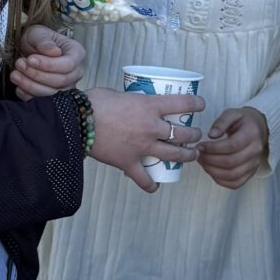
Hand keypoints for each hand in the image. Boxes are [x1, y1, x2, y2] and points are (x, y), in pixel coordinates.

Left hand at [11, 23, 85, 97]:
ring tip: (15, 74)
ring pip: (52, 93)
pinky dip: (28, 96)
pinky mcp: (55, 97)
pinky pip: (43, 102)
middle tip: (20, 64)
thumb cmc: (38, 40)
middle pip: (61, 81)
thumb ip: (45, 41)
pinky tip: (18, 86)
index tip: (30, 59)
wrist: (31, 51)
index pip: (68, 64)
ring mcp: (67, 87)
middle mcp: (76, 72)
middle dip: (37, 75)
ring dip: (30, 85)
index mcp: (76, 53)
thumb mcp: (39, 34)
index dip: (48, 65)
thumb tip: (54, 52)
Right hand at [85, 87, 204, 190]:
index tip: (201, 105)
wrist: (77, 121)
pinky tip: (155, 185)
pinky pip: (144, 179)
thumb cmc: (94, 103)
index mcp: (150, 106)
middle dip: (194, 135)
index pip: (184, 103)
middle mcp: (151, 127)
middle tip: (196, 135)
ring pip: (174, 155)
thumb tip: (134, 104)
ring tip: (191, 155)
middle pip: (183, 134)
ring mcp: (142, 147)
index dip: (197, 104)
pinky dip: (151, 184)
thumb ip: (132, 100)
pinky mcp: (129, 163)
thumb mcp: (120, 94)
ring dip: (187, 156)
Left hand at [196, 106, 269, 190]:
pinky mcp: (250, 173)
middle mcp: (256, 151)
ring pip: (232, 175)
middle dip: (210, 160)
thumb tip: (212, 135)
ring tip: (202, 162)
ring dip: (213, 171)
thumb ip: (221, 122)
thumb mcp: (232, 114)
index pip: (232, 145)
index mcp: (252, 134)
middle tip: (198, 154)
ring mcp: (254, 164)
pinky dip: (220, 180)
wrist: (257, 130)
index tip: (200, 145)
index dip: (213, 148)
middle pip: (231, 162)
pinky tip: (211, 170)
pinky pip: (235, 183)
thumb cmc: (242, 122)